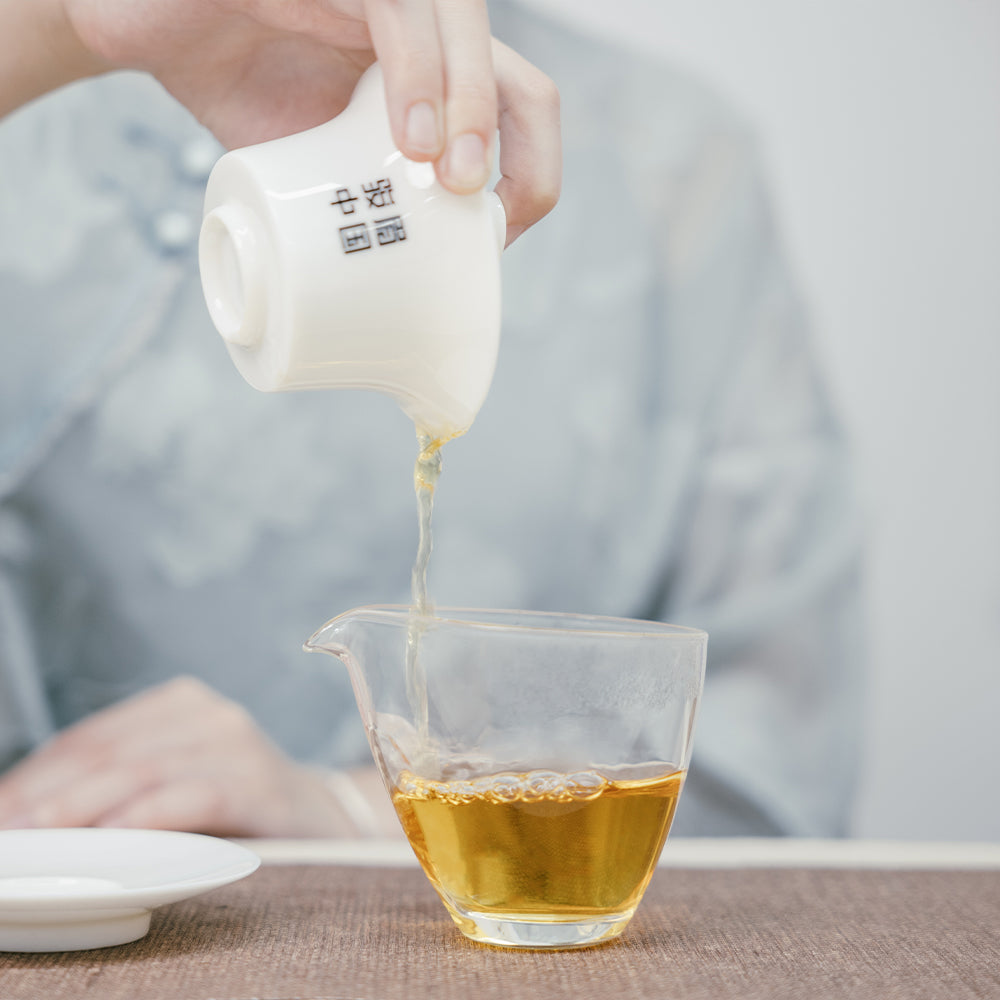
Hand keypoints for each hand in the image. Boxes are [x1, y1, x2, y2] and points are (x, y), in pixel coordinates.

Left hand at [0, 677, 400, 837]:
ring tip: (39, 834)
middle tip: (7, 829)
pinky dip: (149, 814)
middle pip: (110, 751)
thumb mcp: (175, 781)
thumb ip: (118, 787)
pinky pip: (195, 794)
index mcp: (179, 704)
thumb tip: (28, 814)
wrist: (324, 816)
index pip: (91, 736)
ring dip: (83, 805)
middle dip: (48, 792)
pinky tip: (116, 835)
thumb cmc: (236, 804)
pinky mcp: (261, 781)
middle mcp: (207, 713)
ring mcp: (237, 742)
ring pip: (144, 769)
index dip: (36, 773)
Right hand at [59, 0, 560, 243]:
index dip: (534, 170)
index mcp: (436, 75)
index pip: (523, 109)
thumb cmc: (240, 100)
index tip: (500, 237)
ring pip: (467, 31)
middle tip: (490, 222)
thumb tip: (388, 321)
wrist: (146, 32)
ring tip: (456, 184)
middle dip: (524, 157)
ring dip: (476, 113)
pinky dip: (417, 71)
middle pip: (518, 79)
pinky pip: (397, 6)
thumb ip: (361, 216)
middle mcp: (424, 27)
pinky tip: (412, 137)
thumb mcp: (316, 174)